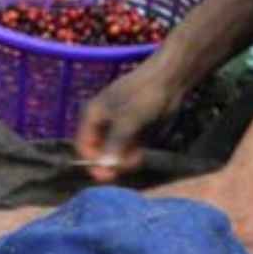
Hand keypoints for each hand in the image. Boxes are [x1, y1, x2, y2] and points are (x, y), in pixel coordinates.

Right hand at [74, 57, 182, 183]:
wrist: (169, 80)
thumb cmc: (143, 94)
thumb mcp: (127, 120)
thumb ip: (115, 144)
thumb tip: (105, 167)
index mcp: (93, 116)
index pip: (83, 145)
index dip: (92, 161)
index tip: (106, 174)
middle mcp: (103, 123)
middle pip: (99, 152)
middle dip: (110, 162)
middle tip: (126, 167)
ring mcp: (118, 128)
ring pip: (114, 153)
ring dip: (123, 161)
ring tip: (136, 159)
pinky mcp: (133, 132)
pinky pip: (127, 150)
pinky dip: (132, 156)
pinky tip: (140, 156)